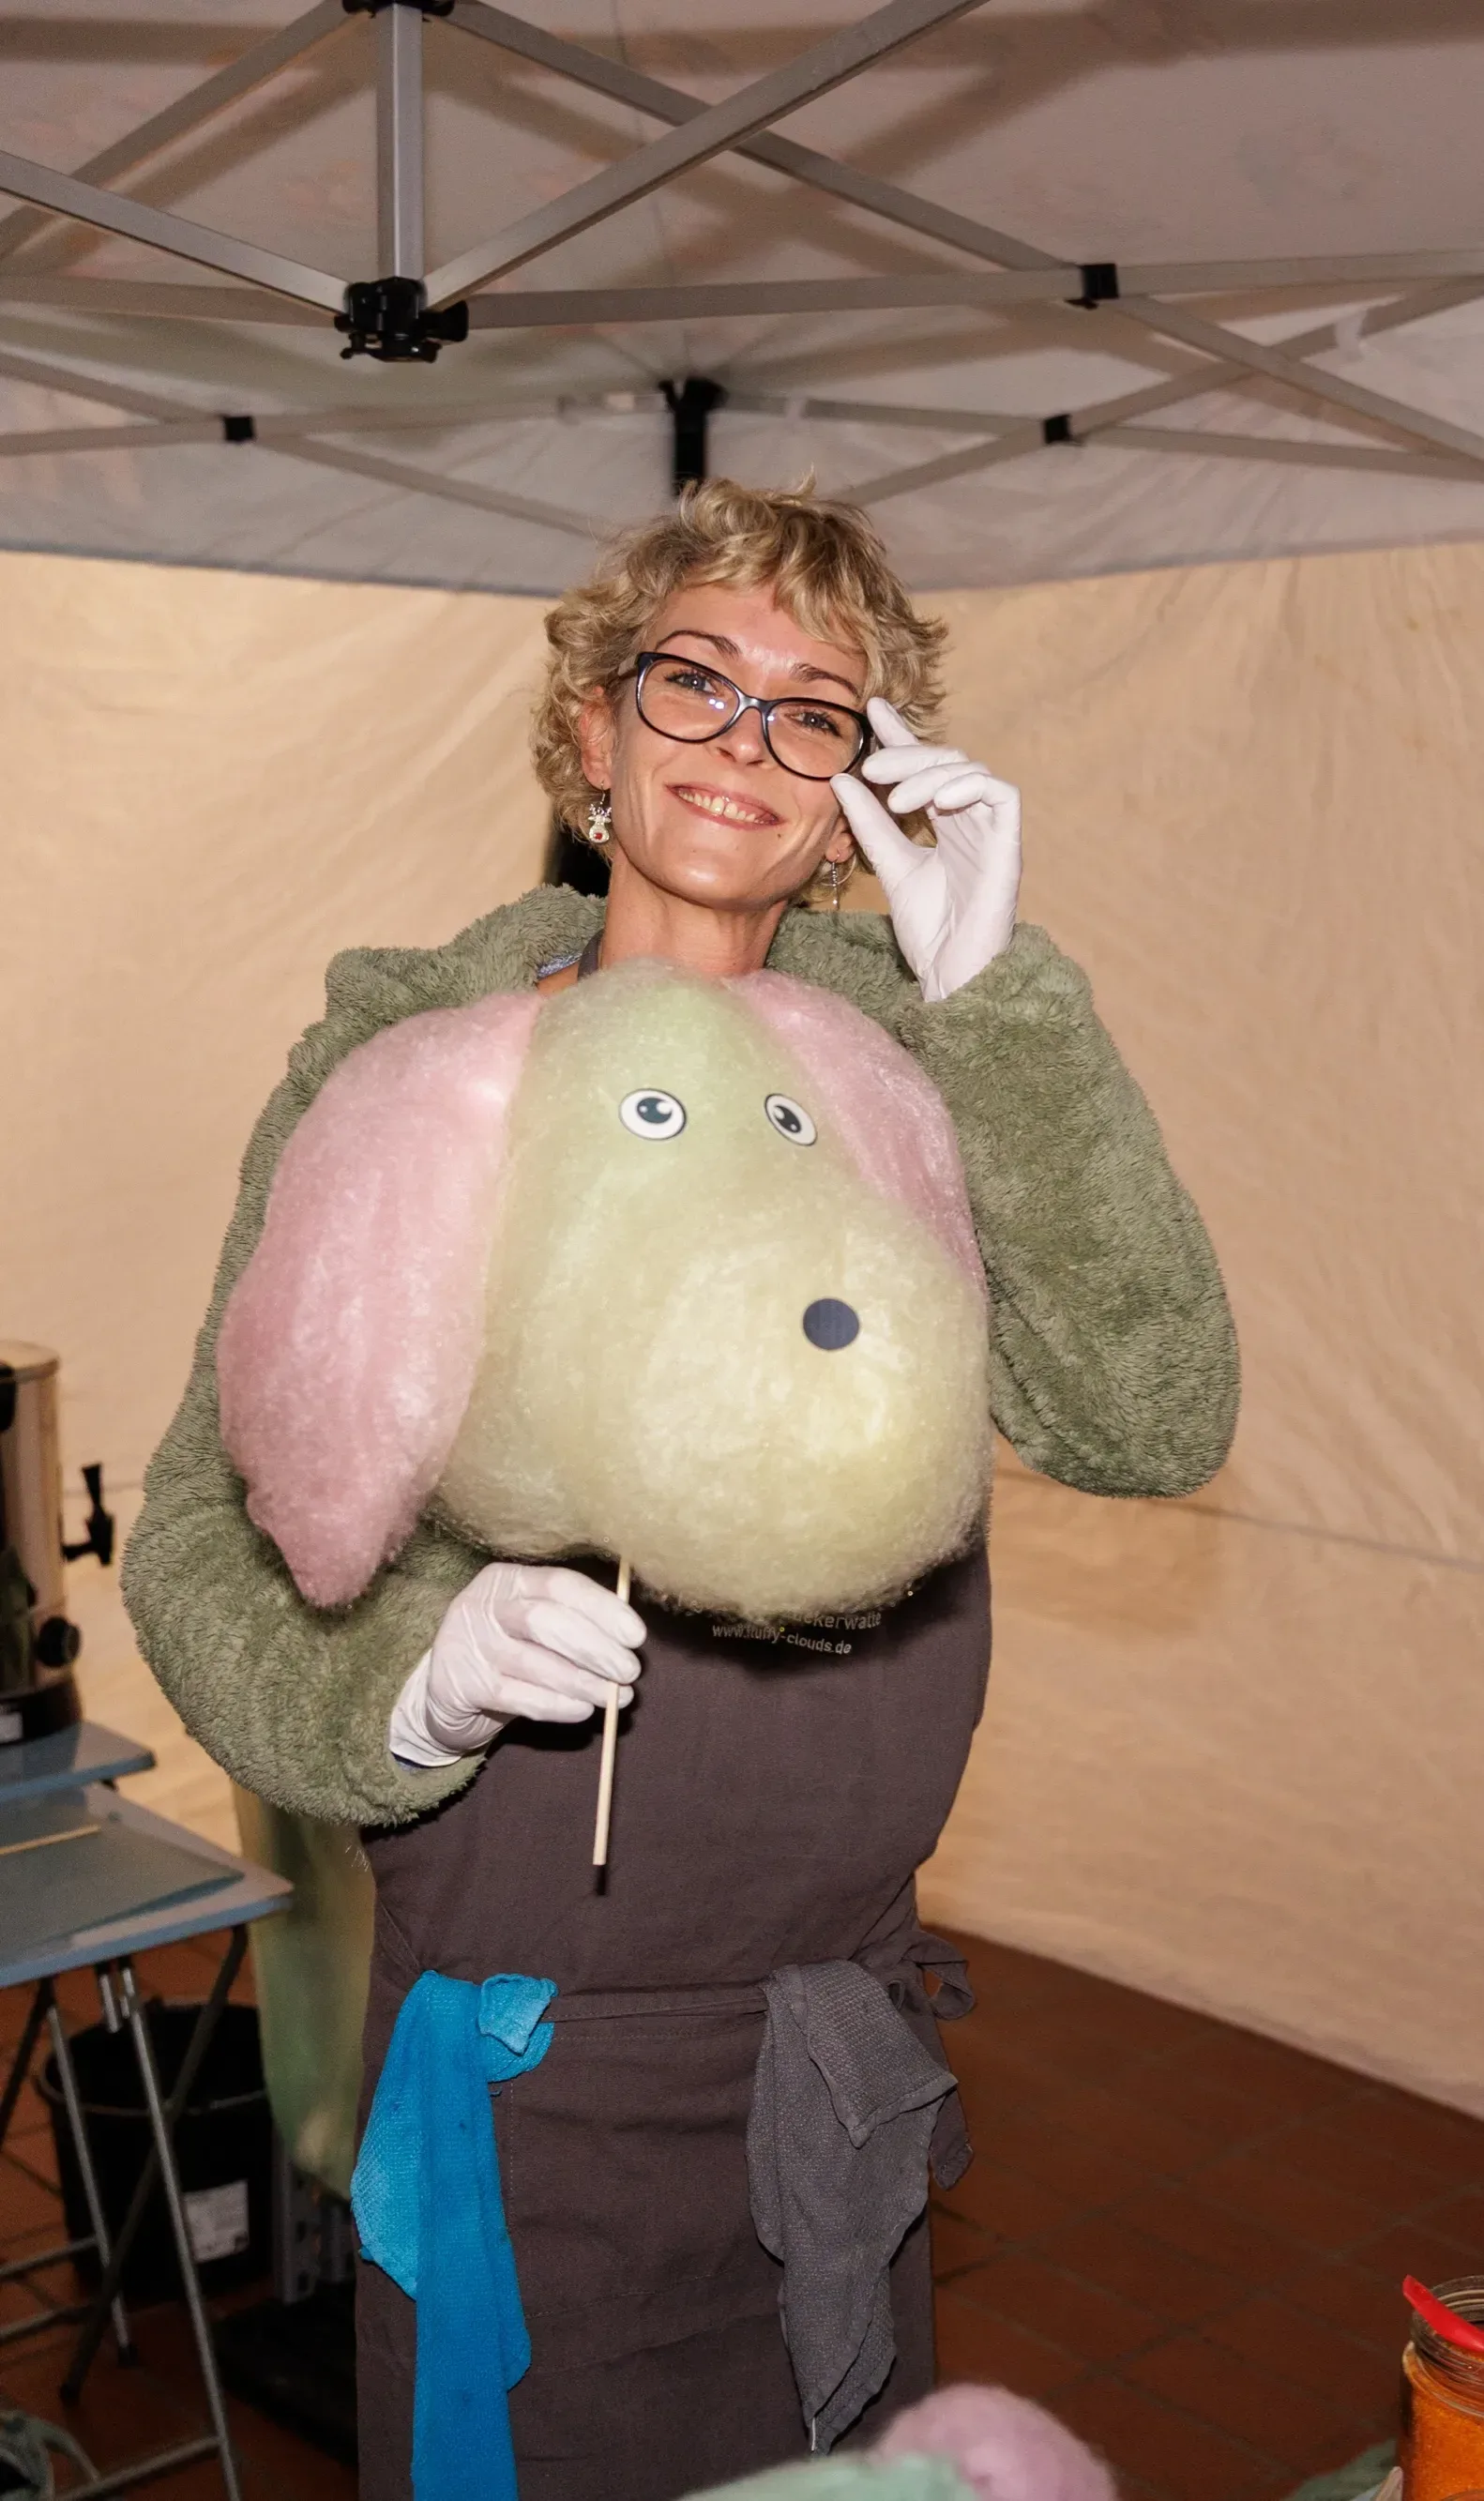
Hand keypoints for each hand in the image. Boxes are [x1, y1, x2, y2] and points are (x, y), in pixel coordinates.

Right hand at [388, 1562, 645, 1765]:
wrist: (443, 1693)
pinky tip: (581, 1711)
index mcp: (507, 1579)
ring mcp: (469, 1645)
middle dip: (595, 1647)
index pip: (560, 1584)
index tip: (636, 1636)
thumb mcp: (531, 1626)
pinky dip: (556, 1705)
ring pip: (533, 1662)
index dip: (602, 1609)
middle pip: (545, 1620)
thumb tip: (628, 1638)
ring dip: (582, 1682)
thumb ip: (573, 1623)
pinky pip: (518, 1696)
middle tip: (629, 1672)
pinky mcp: (462, 1685)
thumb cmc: (506, 1652)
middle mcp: (484, 1605)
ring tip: (614, 1697)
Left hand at [831, 697, 1020, 1002]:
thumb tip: (841, 779)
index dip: (903, 736)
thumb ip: (870, 824)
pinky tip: (936, 801)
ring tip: (898, 799)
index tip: (873, 711)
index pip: (925, 768)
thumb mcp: (889, 865)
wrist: (950, 973)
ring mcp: (992, 831)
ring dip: (931, 774)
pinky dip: (968, 787)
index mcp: (947, 824)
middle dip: (910, 754)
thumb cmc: (929, 930)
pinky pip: (1001, 794)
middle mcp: (972, 821)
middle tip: (875, 765)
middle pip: (947, 761)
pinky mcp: (1010, 844)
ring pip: (971, 770)